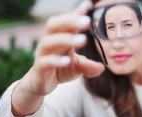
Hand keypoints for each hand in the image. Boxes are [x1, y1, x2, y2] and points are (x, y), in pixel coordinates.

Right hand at [12, 1, 103, 115]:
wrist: (41, 84)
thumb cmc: (60, 69)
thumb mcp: (78, 66)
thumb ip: (89, 65)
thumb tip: (102, 67)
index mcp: (60, 37)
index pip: (67, 22)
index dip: (77, 13)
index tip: (89, 5)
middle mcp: (50, 42)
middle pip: (54, 25)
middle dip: (70, 21)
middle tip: (87, 21)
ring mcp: (43, 54)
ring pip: (49, 41)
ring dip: (66, 39)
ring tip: (83, 40)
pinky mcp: (39, 68)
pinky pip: (45, 61)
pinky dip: (56, 60)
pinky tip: (67, 60)